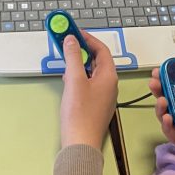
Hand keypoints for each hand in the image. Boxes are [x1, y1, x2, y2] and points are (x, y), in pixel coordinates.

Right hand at [59, 32, 118, 149]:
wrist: (80, 144)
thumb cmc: (80, 114)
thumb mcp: (74, 80)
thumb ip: (73, 57)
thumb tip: (71, 40)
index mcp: (109, 77)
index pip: (102, 50)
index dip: (88, 38)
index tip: (74, 31)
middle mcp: (109, 85)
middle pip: (97, 60)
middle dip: (82, 49)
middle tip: (66, 42)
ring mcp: (103, 96)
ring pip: (92, 72)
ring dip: (79, 62)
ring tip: (65, 58)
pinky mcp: (95, 105)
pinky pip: (88, 83)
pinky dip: (78, 76)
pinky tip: (67, 79)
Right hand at [149, 62, 174, 157]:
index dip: (173, 79)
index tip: (165, 69)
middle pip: (171, 100)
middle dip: (161, 89)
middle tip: (154, 80)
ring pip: (167, 115)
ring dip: (161, 106)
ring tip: (161, 99)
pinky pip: (172, 133)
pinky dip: (167, 125)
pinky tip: (168, 117)